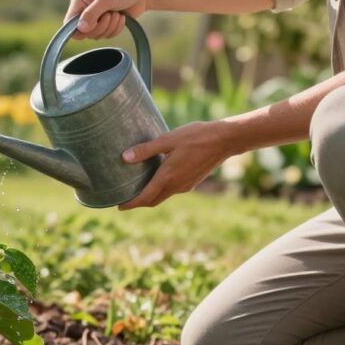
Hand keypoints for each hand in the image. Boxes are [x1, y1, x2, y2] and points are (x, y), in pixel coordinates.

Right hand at [64, 0, 148, 40]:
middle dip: (100, 26)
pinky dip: (116, 29)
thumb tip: (80, 28)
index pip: (69, 24)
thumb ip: (91, 13)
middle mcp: (85, 10)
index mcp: (79, 1)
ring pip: (96, 36)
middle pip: (84, 33)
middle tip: (109, 15)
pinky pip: (106, 36)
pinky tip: (121, 18)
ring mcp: (96, 18)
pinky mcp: (106, 25)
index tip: (92, 25)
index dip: (79, 29)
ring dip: (110, 27)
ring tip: (116, 14)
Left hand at [118, 121, 236, 209]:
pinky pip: (172, 190)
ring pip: (163, 196)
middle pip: (153, 200)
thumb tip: (124, 157)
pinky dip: (161, 189)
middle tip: (125, 200)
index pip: (145, 197)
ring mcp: (186, 185)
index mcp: (168, 177)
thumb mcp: (168, 140)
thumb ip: (146, 150)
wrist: (225, 140)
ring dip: (150, 196)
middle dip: (138, 203)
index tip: (119, 207)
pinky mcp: (192, 182)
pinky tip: (157, 178)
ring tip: (137, 189)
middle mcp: (176, 186)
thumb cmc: (196, 137)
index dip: (131, 204)